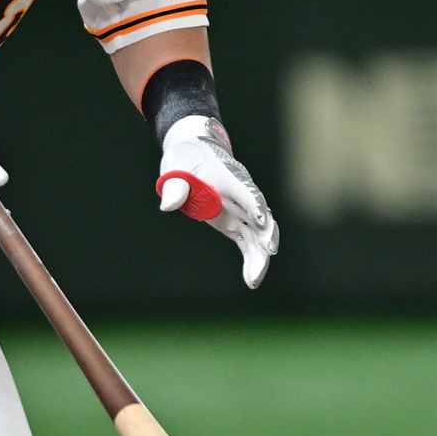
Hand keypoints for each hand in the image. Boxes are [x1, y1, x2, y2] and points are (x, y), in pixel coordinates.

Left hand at [157, 115, 277, 288]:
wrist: (194, 154)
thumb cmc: (186, 160)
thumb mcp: (175, 169)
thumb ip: (175, 187)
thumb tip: (168, 205)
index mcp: (229, 178)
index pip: (245, 191)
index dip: (254, 204)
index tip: (260, 220)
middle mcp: (242, 195)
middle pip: (261, 216)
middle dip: (266, 234)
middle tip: (268, 252)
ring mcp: (241, 210)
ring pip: (258, 234)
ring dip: (260, 256)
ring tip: (254, 280)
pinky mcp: (236, 223)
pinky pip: (249, 243)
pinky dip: (252, 259)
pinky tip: (251, 280)